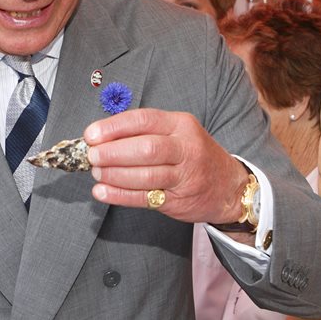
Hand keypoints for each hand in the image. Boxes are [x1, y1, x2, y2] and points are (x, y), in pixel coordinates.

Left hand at [84, 108, 247, 223]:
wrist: (229, 187)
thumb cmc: (193, 156)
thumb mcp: (177, 134)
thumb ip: (143, 133)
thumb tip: (100, 138)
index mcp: (181, 124)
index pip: (144, 120)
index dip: (114, 127)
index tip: (91, 135)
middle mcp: (186, 148)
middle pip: (146, 148)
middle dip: (113, 152)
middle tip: (92, 156)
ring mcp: (185, 175)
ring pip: (145, 175)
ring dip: (115, 175)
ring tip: (96, 173)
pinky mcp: (179, 200)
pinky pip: (145, 198)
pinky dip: (120, 195)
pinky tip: (102, 192)